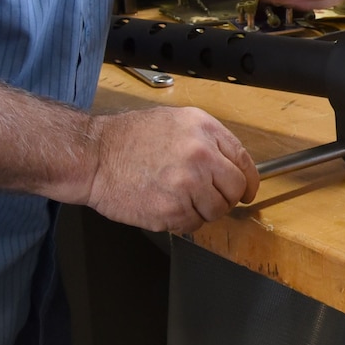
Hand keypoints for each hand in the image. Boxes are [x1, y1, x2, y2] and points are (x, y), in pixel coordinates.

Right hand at [83, 106, 257, 231]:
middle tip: (207, 196)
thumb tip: (231, 162)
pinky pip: (193, 224)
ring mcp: (186, 185)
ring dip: (203, 210)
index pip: (243, 161)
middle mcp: (200, 155)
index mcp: (203, 130)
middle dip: (226, 197)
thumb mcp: (175, 121)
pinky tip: (165, 204)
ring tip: (178, 197)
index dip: (249, 181)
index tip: (248, 190)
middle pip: (235, 190)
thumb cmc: (128, 138)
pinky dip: (183, 220)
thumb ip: (208, 139)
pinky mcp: (171, 211)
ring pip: (216, 211)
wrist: (95, 156)